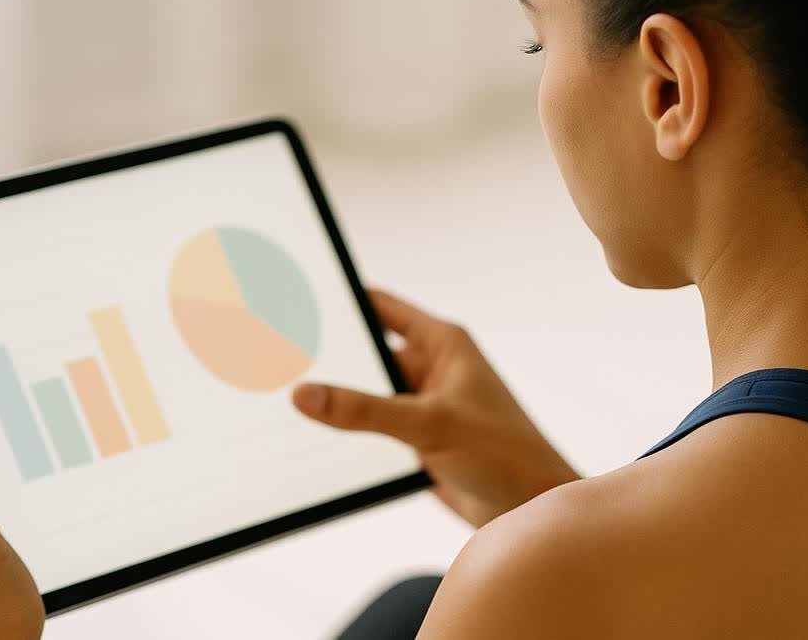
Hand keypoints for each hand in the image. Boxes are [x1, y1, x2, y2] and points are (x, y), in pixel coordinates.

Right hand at [293, 290, 578, 526]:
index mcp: (442, 343)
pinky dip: (346, 433)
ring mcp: (421, 406)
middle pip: (366, 353)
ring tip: (281, 397)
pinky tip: (310, 438)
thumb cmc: (504, 454)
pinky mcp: (416, 440)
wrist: (531, 510)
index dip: (340, 300)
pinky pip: (370, 429)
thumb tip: (305, 394)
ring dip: (336, 400)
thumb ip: (364, 411)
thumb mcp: (428, 425)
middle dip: (328, 356)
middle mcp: (430, 368)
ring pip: (365, 394)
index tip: (296, 297)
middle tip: (276, 355)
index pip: (379, 307)